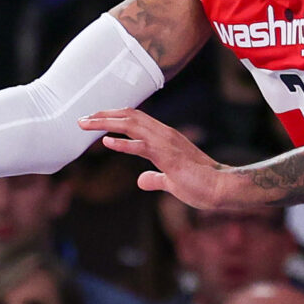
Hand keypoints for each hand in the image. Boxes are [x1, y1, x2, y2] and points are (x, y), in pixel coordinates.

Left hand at [81, 109, 262, 210]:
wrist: (221, 187)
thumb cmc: (201, 185)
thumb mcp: (171, 182)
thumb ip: (155, 178)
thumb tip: (141, 181)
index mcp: (165, 137)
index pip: (135, 120)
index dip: (114, 118)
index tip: (95, 120)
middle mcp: (164, 134)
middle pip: (129, 116)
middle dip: (104, 115)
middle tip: (82, 119)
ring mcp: (166, 143)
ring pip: (132, 125)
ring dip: (106, 123)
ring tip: (85, 124)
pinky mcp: (168, 156)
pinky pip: (142, 146)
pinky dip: (122, 142)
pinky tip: (105, 141)